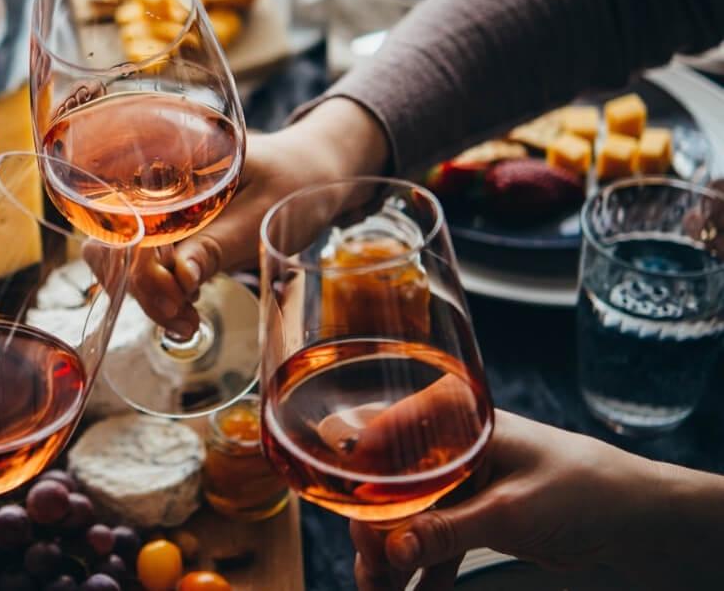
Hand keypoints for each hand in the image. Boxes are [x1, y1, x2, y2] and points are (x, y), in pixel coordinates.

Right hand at [132, 97, 389, 333]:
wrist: (312, 172)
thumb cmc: (295, 180)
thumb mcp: (263, 212)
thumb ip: (220, 243)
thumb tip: (179, 278)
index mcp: (168, 156)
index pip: (125, 214)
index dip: (139, 262)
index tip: (176, 296)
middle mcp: (150, 180)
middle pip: (111, 239)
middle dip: (139, 288)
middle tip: (183, 319)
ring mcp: (155, 209)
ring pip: (121, 259)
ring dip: (147, 297)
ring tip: (188, 322)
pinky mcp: (166, 231)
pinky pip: (143, 265)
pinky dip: (157, 293)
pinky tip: (186, 309)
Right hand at [350, 411, 666, 590]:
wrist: (638, 518)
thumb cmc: (584, 489)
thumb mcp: (509, 510)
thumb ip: (447, 528)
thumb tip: (391, 548)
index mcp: (457, 422)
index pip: (387, 442)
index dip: (362, 483)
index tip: (357, 526)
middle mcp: (452, 448)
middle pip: (391, 488)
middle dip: (375, 532)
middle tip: (372, 570)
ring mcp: (462, 484)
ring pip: (408, 520)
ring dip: (392, 557)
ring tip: (382, 590)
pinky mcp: (476, 516)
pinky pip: (435, 543)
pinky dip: (422, 570)